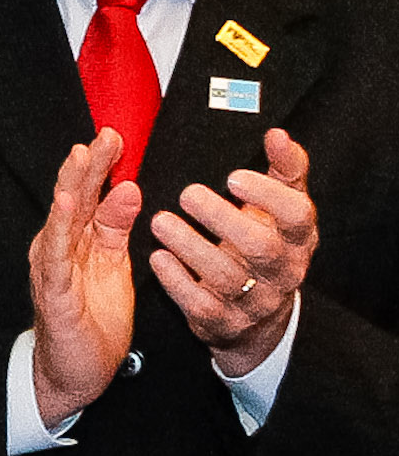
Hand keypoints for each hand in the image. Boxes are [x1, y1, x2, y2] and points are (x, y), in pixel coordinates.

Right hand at [28, 130, 140, 425]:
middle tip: (105, 136)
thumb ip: (117, 227)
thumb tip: (129, 188)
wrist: (77, 371)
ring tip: (81, 158)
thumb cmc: (93, 320)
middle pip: (73, 197)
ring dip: (70, 186)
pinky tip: (64, 205)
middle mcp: (60, 246)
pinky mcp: (54, 291)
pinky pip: (57, 254)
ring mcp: (53, 267)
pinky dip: (59, 227)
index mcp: (79, 239)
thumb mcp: (114, 266)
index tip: (117, 136)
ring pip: (62, 219)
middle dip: (88, 165)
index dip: (102, 165)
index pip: (89, 194)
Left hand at [150, 128, 314, 377]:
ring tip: (160, 221)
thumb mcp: (281, 209)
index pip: (297, 217)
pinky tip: (158, 257)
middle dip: (223, 220)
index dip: (268, 197)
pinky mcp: (222, 321)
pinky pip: (200, 304)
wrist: (259, 316)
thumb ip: (284, 171)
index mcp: (297, 239)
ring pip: (226, 277)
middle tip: (188, 193)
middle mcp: (281, 271)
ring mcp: (253, 300)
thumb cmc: (266, 244)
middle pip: (261, 248)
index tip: (233, 176)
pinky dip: (177, 281)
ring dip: (191, 247)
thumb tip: (278, 134)